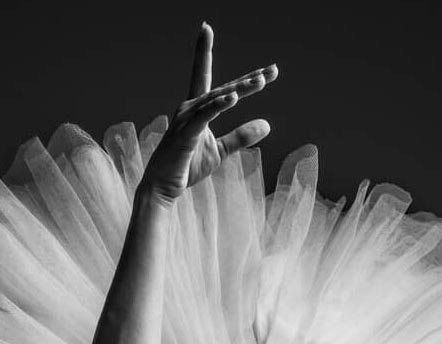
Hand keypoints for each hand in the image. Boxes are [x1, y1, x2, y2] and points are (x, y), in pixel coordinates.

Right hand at [139, 22, 277, 203]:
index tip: (240, 51)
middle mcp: (191, 108)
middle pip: (225, 88)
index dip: (227, 66)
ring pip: (217, 98)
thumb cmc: (187, 167)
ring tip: (261, 82)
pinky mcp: (185, 133)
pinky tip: (234, 97)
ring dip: (240, 89)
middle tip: (273, 70)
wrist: (163, 188)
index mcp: (199, 110)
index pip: (214, 81)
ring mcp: (186, 119)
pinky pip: (204, 116)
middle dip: (249, 79)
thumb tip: (267, 125)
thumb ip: (241, 136)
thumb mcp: (220, 151)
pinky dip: (219, 105)